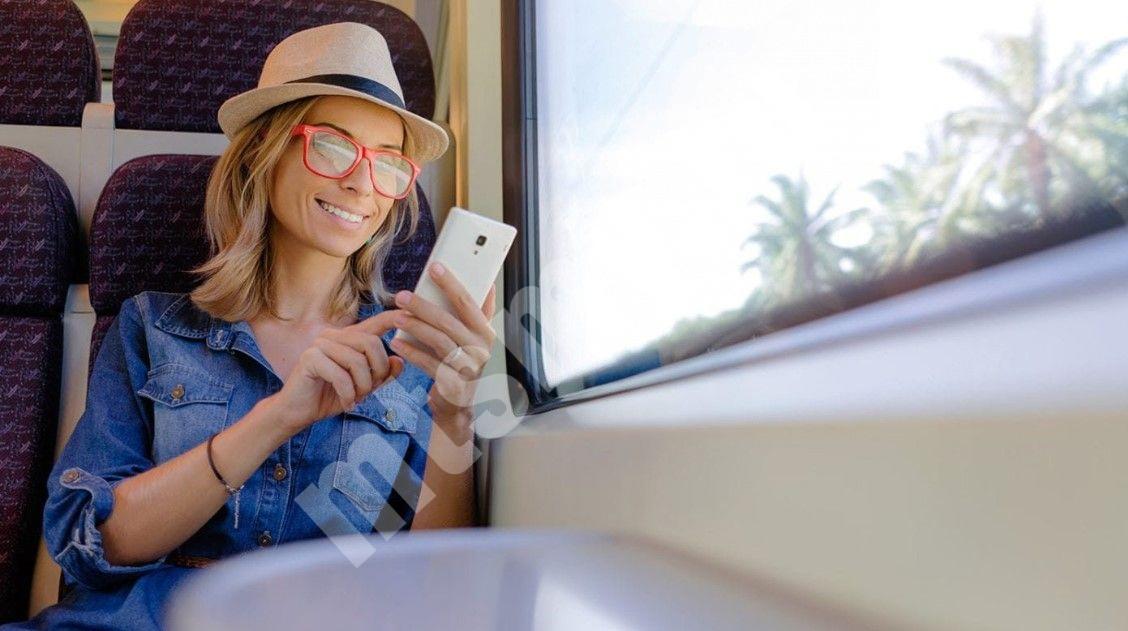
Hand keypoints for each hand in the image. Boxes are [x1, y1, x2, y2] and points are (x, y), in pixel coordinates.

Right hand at [269, 310, 403, 433]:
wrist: (299, 412)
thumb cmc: (331, 396)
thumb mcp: (363, 387)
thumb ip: (381, 375)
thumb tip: (400, 361)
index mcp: (348, 338)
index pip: (374, 323)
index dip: (392, 318)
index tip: (410, 314)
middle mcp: (334, 335)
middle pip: (371, 344)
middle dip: (377, 372)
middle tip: (368, 391)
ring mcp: (320, 344)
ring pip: (357, 361)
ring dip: (362, 386)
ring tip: (356, 398)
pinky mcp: (310, 358)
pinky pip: (341, 375)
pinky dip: (348, 394)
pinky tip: (346, 403)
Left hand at [387, 262, 496, 426]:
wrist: (459, 404)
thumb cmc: (463, 364)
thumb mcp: (474, 339)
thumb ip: (478, 314)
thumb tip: (488, 283)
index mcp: (486, 332)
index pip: (469, 302)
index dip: (452, 283)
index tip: (435, 267)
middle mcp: (480, 348)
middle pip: (449, 321)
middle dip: (423, 306)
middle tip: (402, 295)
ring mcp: (468, 367)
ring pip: (438, 340)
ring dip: (415, 327)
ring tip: (396, 317)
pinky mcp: (453, 383)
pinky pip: (428, 363)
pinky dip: (411, 353)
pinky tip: (396, 343)